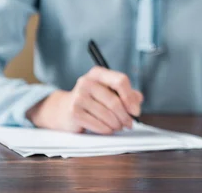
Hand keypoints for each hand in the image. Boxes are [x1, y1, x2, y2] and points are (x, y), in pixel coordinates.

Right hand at [26, 66, 143, 133]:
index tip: (135, 110)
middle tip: (129, 124)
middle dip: (125, 116)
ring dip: (117, 124)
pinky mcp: (74, 112)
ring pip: (108, 115)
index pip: (121, 81)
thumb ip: (127, 94)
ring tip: (118, 126)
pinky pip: (98, 124)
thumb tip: (138, 101)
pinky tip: (108, 129)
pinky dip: (107, 129)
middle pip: (115, 101)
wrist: (63, 109)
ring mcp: (79, 97)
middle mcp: (87, 82)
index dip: (131, 97)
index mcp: (98, 73)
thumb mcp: (108, 91)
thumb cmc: (92, 100)